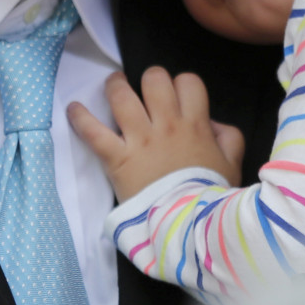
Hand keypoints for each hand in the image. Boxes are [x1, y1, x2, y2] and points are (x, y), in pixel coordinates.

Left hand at [67, 66, 243, 201]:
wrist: (189, 226)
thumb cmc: (210, 196)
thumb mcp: (231, 165)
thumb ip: (229, 138)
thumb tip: (213, 122)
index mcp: (195, 125)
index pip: (188, 82)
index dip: (181, 84)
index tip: (175, 94)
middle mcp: (166, 126)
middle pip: (154, 80)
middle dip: (149, 78)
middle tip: (143, 88)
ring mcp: (140, 140)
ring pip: (122, 97)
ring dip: (114, 86)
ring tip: (112, 85)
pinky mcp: (117, 158)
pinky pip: (93, 132)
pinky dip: (80, 118)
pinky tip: (73, 108)